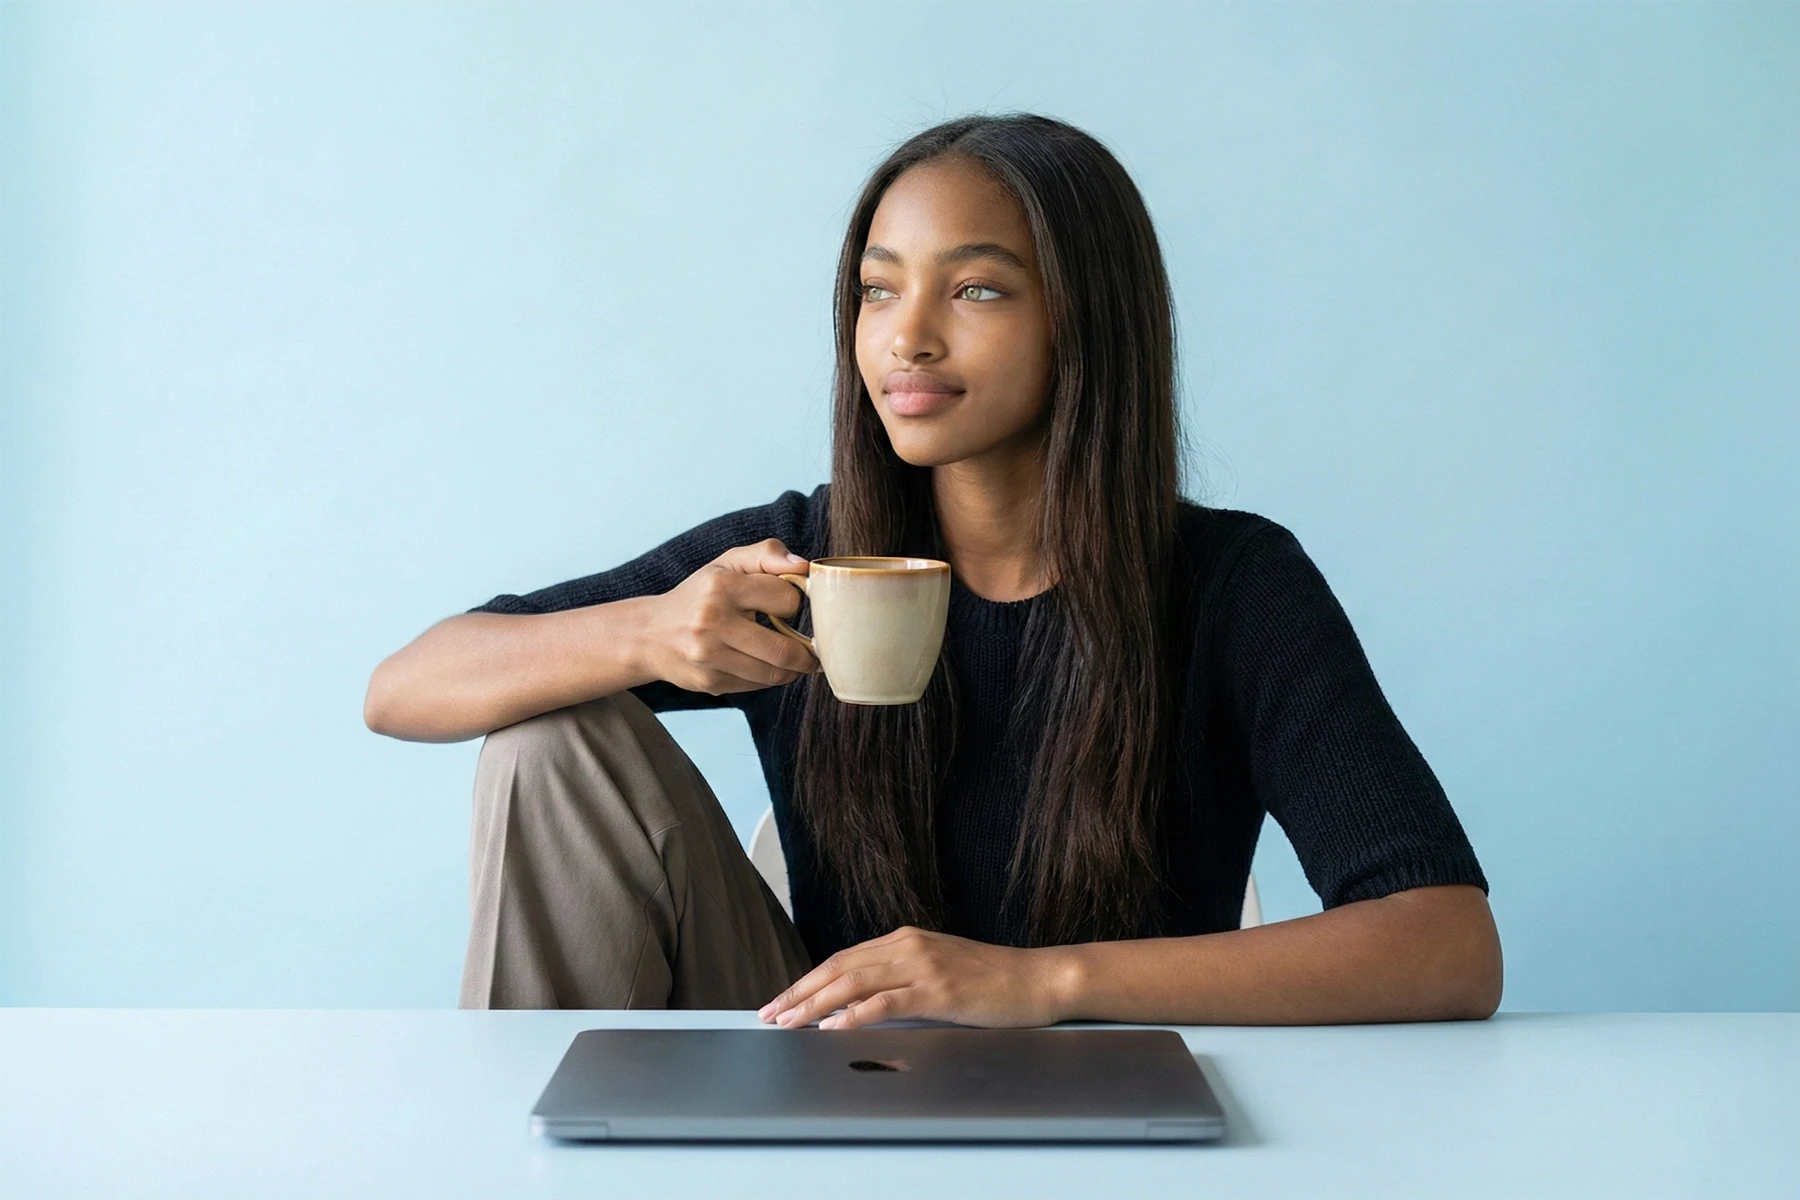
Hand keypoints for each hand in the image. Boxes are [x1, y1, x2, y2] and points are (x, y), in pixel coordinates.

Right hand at [640, 539, 819, 695]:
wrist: (649, 634)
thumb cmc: (699, 595)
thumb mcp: (728, 564)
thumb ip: (767, 554)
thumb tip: (803, 567)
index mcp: (722, 586)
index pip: (786, 599)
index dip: (793, 602)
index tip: (787, 605)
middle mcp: (712, 621)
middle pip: (784, 649)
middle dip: (806, 653)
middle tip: (812, 650)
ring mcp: (709, 656)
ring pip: (773, 673)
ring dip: (792, 670)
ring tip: (795, 660)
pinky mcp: (709, 682)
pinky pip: (756, 686)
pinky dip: (769, 678)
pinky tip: (765, 666)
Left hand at [757, 926, 1075, 1030]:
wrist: (1037, 979)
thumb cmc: (991, 981)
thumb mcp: (938, 972)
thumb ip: (901, 981)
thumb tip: (858, 1005)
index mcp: (905, 939)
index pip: (842, 959)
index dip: (807, 980)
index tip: (781, 1001)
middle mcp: (908, 945)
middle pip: (839, 967)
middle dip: (799, 992)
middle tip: (769, 1014)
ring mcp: (924, 965)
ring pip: (854, 981)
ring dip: (815, 1003)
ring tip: (789, 1022)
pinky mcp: (939, 990)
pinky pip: (887, 1001)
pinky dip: (855, 1013)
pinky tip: (833, 1027)